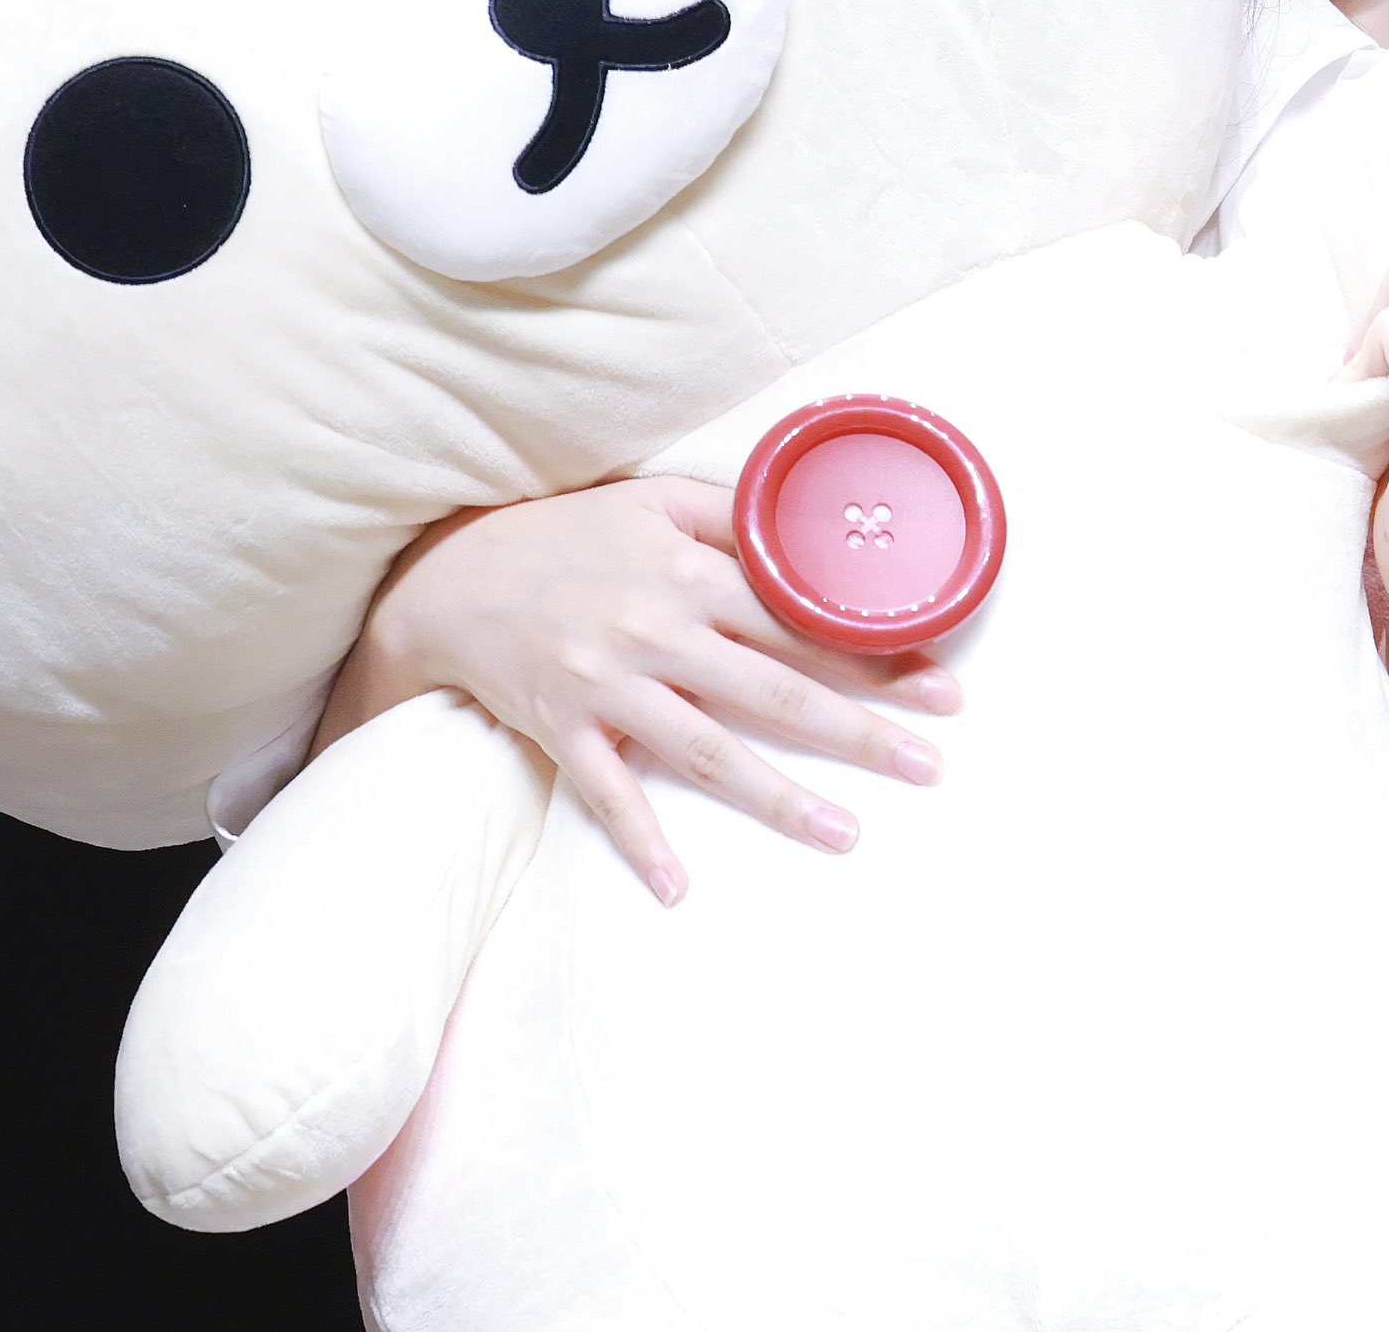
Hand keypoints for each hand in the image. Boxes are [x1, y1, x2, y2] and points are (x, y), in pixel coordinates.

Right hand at [314, 477, 957, 904]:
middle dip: (859, 730)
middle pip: (775, 690)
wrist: (449, 576)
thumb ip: (733, 515)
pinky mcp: (562, 729)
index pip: (799, 619)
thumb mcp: (651, 500)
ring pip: (708, 751)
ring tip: (846, 834)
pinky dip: (640, 842)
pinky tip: (678, 889)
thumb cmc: (565, 533)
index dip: (872, 652)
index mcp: (686, 571)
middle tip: (930, 763)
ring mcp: (609, 686)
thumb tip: (814, 531)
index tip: (938, 682)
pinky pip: (607, 796)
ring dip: (779, 799)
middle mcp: (656, 631)